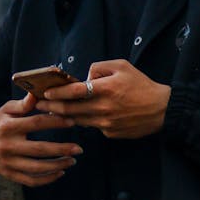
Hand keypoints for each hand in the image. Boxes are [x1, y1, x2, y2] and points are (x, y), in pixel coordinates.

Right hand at [0, 92, 81, 186]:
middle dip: (62, 150)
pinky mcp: (8, 174)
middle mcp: (8, 146)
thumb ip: (24, 104)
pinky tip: (59, 173)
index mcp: (8, 126)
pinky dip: (46, 179)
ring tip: (72, 161)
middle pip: (39, 150)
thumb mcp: (7, 109)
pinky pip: (30, 181)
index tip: (72, 122)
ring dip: (57, 166)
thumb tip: (39, 93)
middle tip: (79, 149)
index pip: (36, 124)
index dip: (55, 122)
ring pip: (36, 168)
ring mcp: (8, 162)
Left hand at [39, 59, 170, 139]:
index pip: (75, 91)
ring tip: (51, 112)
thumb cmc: (141, 85)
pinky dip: (84, 120)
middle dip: (51, 107)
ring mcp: (107, 123)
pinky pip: (92, 126)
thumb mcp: (122, 66)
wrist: (162, 110)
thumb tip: (84, 77)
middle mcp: (104, 107)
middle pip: (71, 109)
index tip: (44, 92)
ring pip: (78, 120)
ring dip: (63, 116)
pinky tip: (78, 117)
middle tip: (38, 105)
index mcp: (107, 88)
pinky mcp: (110, 133)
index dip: (57, 92)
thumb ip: (100, 67)